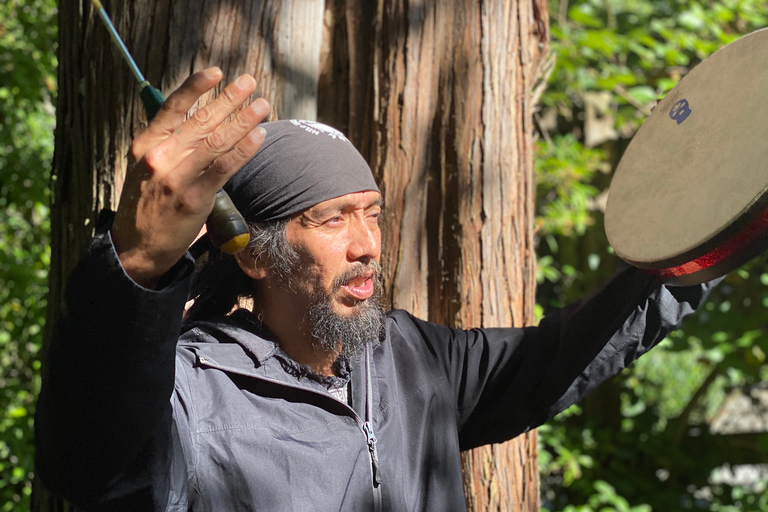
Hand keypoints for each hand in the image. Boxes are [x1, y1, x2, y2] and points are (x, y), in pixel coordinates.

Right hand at [111, 67, 269, 287]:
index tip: (216, 71)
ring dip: (243, 119)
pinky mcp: (194, 198)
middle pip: (201, 120)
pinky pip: (224, 168)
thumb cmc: (147, 204)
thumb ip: (169, 145)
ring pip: (216, 140)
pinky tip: (258, 136)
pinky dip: (244, 150)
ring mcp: (177, 177)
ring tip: (262, 105)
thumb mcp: (146, 167)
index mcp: (146, 144)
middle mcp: (160, 156)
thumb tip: (200, 123)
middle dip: (229, 98)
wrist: (136, 246)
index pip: (173, 107)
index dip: (196, 86)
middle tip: (250, 81)